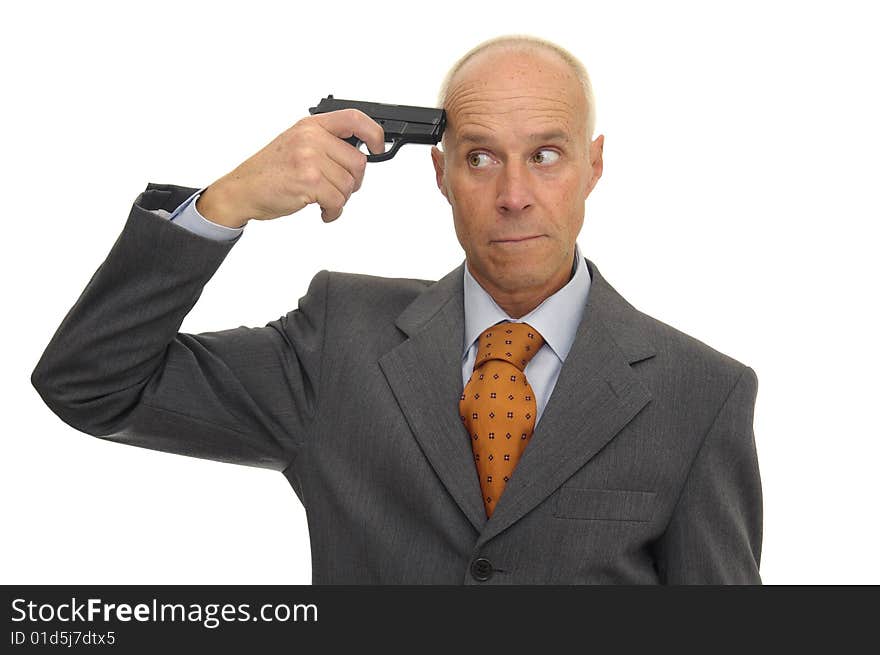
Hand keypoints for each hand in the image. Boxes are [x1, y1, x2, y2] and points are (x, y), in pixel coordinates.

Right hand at [196, 109, 385, 226]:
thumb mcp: (296, 143)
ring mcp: (310, 158)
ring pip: (349, 185)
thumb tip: (360, 152)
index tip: (377, 148)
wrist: (242, 189)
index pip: (354, 119)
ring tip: (324, 201)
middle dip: (353, 182)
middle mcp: (311, 138)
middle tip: (338, 189)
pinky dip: (333, 212)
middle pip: (358, 162)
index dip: (373, 134)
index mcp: (311, 125)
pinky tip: (323, 212)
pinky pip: (337, 201)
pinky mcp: (309, 181)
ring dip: (340, 200)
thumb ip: (325, 142)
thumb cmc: (269, 170)